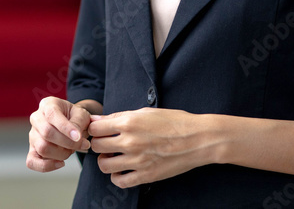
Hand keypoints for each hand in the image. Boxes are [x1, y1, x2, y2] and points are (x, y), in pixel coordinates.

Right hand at [26, 97, 93, 171]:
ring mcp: (32, 135)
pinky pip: (32, 162)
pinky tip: (61, 163)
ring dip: (61, 153)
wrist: (72, 125)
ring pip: (42, 148)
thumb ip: (79, 123)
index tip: (78, 137)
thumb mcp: (82, 115)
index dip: (65, 127)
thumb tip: (76, 138)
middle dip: (68, 142)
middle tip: (82, 144)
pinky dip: (46, 166)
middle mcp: (36, 118)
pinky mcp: (32, 150)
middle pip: (47, 133)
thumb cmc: (75, 118)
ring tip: (72, 150)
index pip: (52, 115)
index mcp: (48, 105)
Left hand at [88, 108, 217, 187]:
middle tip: (107, 143)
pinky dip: (117, 177)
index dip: (94, 129)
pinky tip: (123, 169)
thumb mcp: (146, 112)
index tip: (99, 130)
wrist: (198, 139)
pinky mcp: (146, 175)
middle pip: (97, 146)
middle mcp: (130, 142)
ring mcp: (137, 160)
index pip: (95, 128)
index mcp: (129, 122)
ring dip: (106, 160)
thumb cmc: (174, 122)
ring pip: (104, 165)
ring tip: (114, 156)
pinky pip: (120, 181)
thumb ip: (120, 117)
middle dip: (99, 144)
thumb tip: (99, 120)